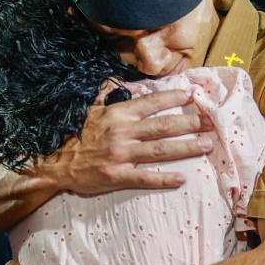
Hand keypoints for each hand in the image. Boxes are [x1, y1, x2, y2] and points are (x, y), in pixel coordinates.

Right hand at [44, 89, 215, 194]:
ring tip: (205, 145)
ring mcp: (121, 155)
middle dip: (190, 123)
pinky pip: (145, 178)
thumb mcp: (89, 108)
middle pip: (163, 126)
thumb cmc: (74, 134)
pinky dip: (164, 179)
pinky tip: (182, 178)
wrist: (53, 162)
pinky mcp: (117, 176)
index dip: (173, 97)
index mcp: (117, 113)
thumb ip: (107, 94)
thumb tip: (128, 84)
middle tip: (211, 123)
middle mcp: (122, 132)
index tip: (192, 95)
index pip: (151, 102)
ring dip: (186, 148)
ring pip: (160, 151)